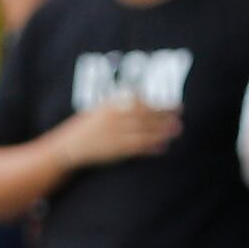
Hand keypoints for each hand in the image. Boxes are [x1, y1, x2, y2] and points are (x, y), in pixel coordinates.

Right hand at [59, 98, 181, 168]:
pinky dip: (151, 147)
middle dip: (164, 115)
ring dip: (162, 131)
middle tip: (179, 114)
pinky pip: (137, 148)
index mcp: (111, 106)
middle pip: (145, 115)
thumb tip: (139, 96)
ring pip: (144, 132)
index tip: (172, 103)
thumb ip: (119, 103)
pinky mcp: (115, 150)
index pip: (140, 102)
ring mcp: (115, 135)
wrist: (69, 147)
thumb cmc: (85, 127)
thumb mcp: (100, 109)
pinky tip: (163, 146)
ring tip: (176, 130)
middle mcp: (114, 119)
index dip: (158, 103)